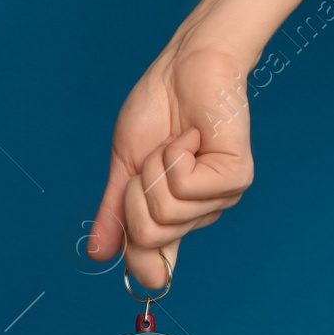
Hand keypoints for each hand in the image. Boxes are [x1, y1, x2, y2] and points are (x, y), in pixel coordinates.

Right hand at [85, 39, 255, 288]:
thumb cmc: (158, 111)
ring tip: (175, 143)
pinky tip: (191, 137)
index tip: (137, 263)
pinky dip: (176, 155)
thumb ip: (114, 214)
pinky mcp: (235, 179)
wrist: (183, 68)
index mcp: (173, 217)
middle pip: (149, 237)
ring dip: (156, 167)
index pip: (156, 266)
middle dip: (136, 194)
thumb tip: (98, 255)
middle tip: (152, 161)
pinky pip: (185, 186)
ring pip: (166, 212)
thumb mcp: (125, 170)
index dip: (139, 264)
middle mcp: (198, 214)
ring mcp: (219, 198)